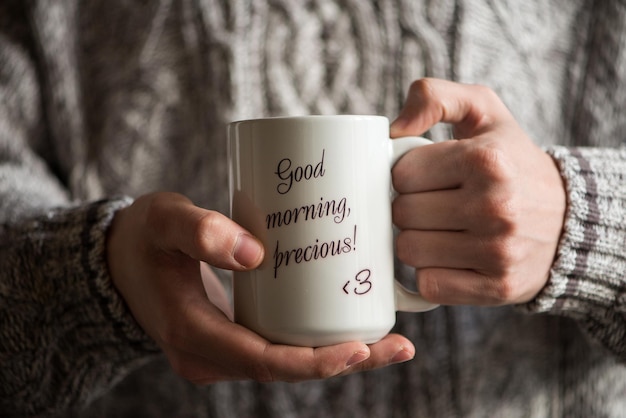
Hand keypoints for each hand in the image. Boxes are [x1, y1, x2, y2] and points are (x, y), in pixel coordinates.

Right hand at [106, 192, 414, 383]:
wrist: (119, 260)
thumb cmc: (142, 237)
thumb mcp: (163, 221)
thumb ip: (200, 230)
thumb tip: (255, 254)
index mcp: (192, 335)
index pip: (263, 362)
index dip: (315, 361)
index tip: (362, 347)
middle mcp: (209, 356)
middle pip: (286, 369)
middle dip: (344, 362)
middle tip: (399, 346)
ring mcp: (221, 351)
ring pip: (286, 362)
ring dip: (336, 354)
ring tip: (388, 338)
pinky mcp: (231, 338)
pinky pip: (278, 346)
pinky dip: (314, 341)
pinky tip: (348, 323)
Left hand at [390, 78, 565, 305]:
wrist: (567, 219)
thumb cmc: (511, 161)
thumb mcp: (483, 111)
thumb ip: (434, 96)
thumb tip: (393, 128)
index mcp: (487, 159)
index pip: (402, 175)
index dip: (408, 176)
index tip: (429, 177)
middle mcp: (495, 205)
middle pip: (401, 214)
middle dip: (409, 207)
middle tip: (435, 203)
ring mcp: (497, 251)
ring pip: (408, 250)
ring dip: (416, 241)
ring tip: (443, 230)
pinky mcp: (495, 286)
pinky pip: (427, 283)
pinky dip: (431, 272)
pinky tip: (451, 257)